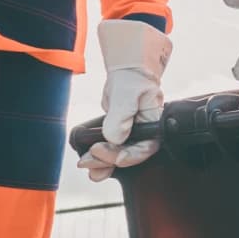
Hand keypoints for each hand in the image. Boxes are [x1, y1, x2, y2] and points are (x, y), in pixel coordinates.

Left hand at [79, 19, 171, 180]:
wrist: (126, 73)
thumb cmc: (134, 79)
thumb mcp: (128, 93)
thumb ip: (122, 115)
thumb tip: (115, 137)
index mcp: (153, 126)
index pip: (145, 147)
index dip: (131, 156)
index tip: (118, 158)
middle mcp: (143, 134)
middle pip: (128, 155)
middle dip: (109, 160)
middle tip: (91, 159)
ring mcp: (130, 136)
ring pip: (117, 156)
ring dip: (101, 163)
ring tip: (85, 164)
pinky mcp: (117, 135)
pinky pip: (108, 150)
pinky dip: (98, 157)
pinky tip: (86, 161)